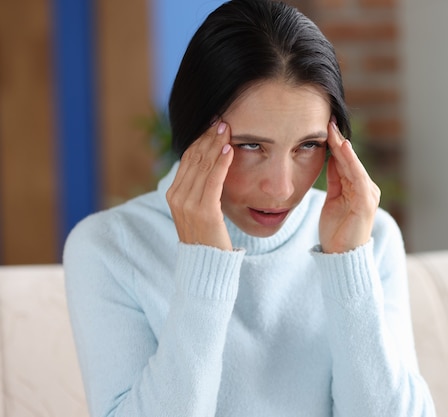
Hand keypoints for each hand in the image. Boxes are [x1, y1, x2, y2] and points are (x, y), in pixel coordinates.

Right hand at [166, 121, 233, 249]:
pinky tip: (230, 149)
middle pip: (194, 158)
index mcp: (173, 194)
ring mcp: (188, 204)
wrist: (206, 265)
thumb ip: (200, 190)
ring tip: (228, 129)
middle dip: (209, 137)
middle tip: (222, 120)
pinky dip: (221, 162)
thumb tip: (210, 168)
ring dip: (216, 144)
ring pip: (203, 165)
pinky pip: (213, 180)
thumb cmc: (207, 237)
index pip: (187, 159)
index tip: (213, 125)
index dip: (200, 140)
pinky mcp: (204, 211)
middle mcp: (177, 196)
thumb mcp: (198, 210)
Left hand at [319, 120, 380, 252]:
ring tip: (334, 131)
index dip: (335, 143)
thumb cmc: (337, 230)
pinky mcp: (366, 203)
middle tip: (328, 120)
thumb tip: (330, 158)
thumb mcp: (333, 199)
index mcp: (358, 187)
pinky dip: (352, 162)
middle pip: (350, 160)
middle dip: (338, 140)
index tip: (324, 126)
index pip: (345, 161)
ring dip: (344, 148)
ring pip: (354, 165)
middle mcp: (366, 188)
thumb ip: (335, 180)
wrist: (342, 256)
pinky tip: (344, 149)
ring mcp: (368, 195)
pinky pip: (358, 178)